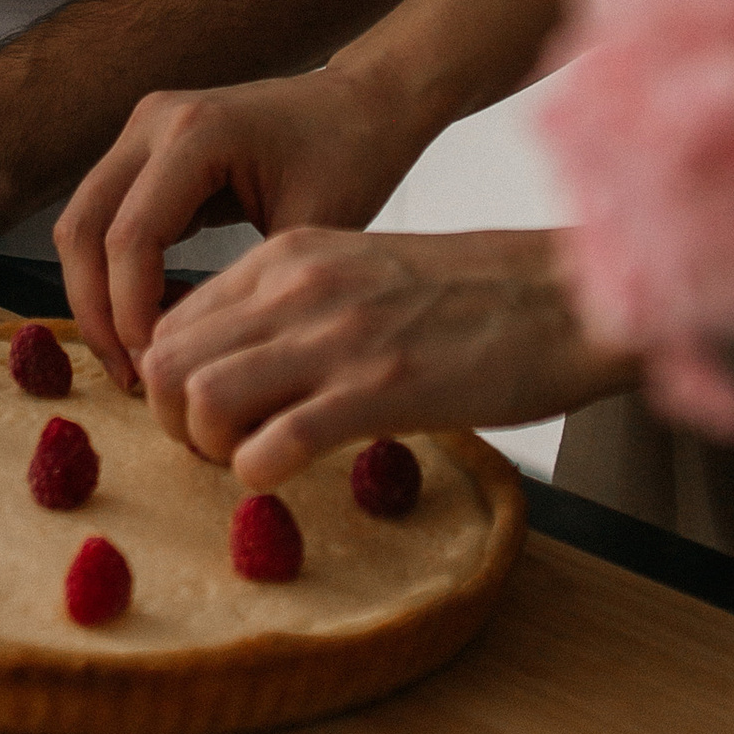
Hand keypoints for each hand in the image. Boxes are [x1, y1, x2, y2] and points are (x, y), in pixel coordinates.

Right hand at [53, 64, 424, 385]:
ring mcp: (142, 132)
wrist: (362, 103)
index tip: (158, 373)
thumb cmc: (352, 158)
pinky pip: (107, 220)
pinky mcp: (145, 151)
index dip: (130, 313)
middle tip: (129, 377)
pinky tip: (155, 322)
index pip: (131, 237)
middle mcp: (153, 122)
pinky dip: (116, 275)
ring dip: (97, 296)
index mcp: (195, 132)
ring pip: (82, 225)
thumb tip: (209, 370)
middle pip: (81, 228)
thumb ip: (257, 292)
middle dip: (95, 311)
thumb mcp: (314, 232)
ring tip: (136, 360)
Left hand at [131, 222, 602, 491]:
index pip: (171, 320)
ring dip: (209, 449)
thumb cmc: (472, 295)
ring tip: (251, 464)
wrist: (567, 295)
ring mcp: (336, 338)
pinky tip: (285, 477)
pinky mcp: (381, 390)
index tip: (208, 415)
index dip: (172, 380)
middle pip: (166, 361)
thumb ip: (294, 306)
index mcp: (288, 256)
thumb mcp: (361, 272)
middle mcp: (296, 287)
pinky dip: (258, 473)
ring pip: (200, 398)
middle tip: (219, 452)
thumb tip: (236, 364)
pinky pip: (274, 443)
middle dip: (173, 423)